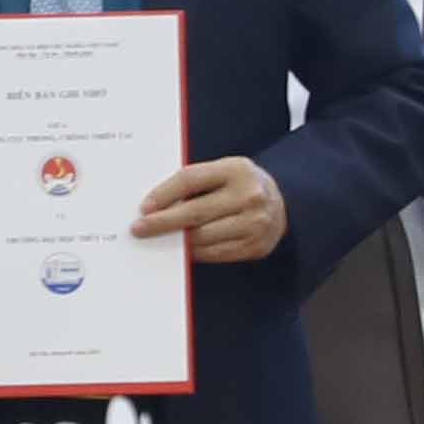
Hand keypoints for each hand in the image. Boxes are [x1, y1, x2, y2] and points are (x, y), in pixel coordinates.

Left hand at [134, 157, 291, 266]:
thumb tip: (156, 204)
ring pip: (202, 237)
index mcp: (236, 169)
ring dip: (176, 240)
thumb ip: (196, 183)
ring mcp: (254, 224)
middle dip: (162, 222)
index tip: (144, 207)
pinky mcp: (254, 246)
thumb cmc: (242, 185)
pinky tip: (181, 249)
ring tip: (157, 239)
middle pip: (194, 212)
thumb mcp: (225, 171)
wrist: (284, 205)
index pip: (191, 179)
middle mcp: (248, 196)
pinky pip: (215, 253)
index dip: (164, 194)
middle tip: (140, 229)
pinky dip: (194, 252)